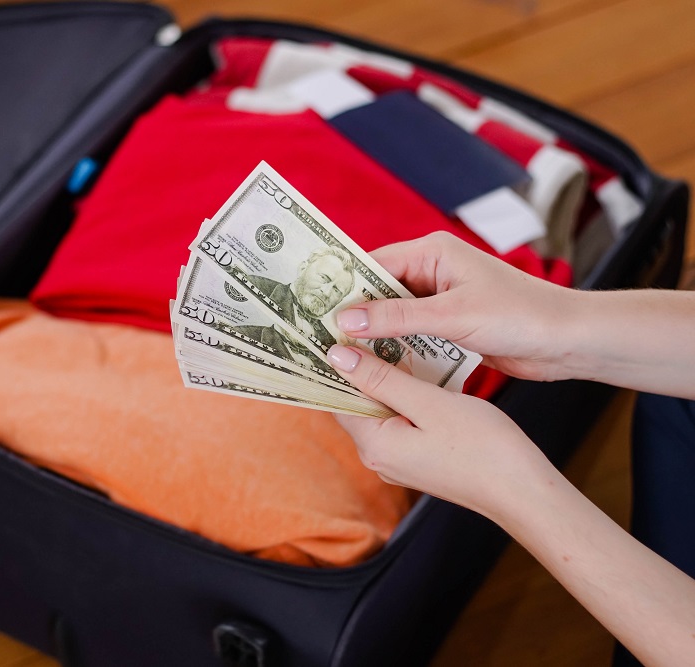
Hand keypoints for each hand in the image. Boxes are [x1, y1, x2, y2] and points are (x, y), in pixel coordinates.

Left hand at [327, 344, 558, 520]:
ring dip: (385, 378)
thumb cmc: (483, 448)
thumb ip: (382, 379)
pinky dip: (404, 395)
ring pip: (380, 409)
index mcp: (374, 445)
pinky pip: (399, 419)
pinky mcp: (418, 458)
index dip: (335, 363)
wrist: (524, 492)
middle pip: (356, 403)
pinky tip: (417, 370)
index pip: (335, 398)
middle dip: (360, 366)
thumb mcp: (430, 403)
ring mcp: (398, 460)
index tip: (336, 330)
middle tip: (365, 327)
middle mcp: (378, 457)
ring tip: (391, 340)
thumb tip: (337, 356)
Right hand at [339, 231, 580, 381]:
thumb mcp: (451, 317)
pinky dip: (396, 347)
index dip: (343, 287)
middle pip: (379, 291)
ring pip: (393, 316)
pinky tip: (375, 365)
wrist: (568, 340)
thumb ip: (396, 319)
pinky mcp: (450, 324)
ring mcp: (441, 299)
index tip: (312, 309)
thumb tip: (345, 322)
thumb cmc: (518, 316)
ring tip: (339, 355)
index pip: (373, 264)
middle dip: (355, 314)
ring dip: (375, 334)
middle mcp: (433, 270)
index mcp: (433, 252)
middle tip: (319, 338)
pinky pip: (412, 334)